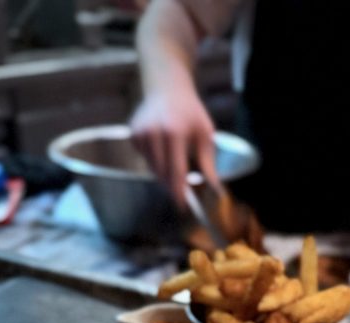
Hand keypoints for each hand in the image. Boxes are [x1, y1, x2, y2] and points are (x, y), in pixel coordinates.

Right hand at [130, 86, 217, 205]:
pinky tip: (162, 146)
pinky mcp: (132, 135)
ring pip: (152, 169)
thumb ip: (208, 164)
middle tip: (183, 189)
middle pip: (162, 173)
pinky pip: (145, 159)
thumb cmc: (191, 113)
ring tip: (175, 155)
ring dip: (164, 172)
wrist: (167, 89)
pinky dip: (154, 160)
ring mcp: (140, 133)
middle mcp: (153, 133)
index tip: (182, 207)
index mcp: (174, 132)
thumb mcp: (205, 135)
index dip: (179, 191)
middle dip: (172, 185)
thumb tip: (216, 191)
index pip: (175, 170)